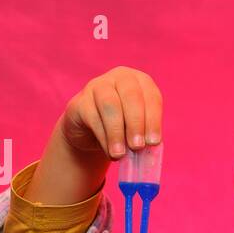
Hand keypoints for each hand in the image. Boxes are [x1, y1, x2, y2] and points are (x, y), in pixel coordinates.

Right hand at [28, 66, 162, 204]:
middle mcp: (121, 78)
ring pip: (110, 104)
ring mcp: (98, 86)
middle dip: (136, 124)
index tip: (154, 142)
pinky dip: (103, 137)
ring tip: (120, 154)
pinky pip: (92, 117)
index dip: (153, 120)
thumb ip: (145, 136)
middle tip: (137, 147)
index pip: (151, 97)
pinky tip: (109, 151)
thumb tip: (150, 150)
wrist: (91, 131)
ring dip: (117, 132)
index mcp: (141, 83)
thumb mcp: (138, 129)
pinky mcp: (80, 101)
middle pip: (131, 97)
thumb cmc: (123, 128)